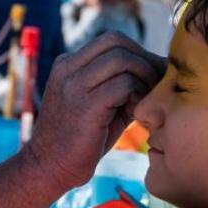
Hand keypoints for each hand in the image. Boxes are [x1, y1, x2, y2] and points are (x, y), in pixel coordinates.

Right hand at [21, 32, 163, 193]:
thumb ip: (120, 84)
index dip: (137, 51)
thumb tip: (158, 68)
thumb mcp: (97, 103)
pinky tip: (136, 112)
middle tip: (156, 83)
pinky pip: (124, 85)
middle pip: (117, 42)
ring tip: (145, 99)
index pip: (111, 40)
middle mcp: (67, 69)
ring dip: (143, 76)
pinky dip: (138, 95)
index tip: (152, 72)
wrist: (49, 167)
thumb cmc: (80, 138)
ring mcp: (74, 86)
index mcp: (67, 64)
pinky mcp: (86, 105)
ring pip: (123, 60)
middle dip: (143, 59)